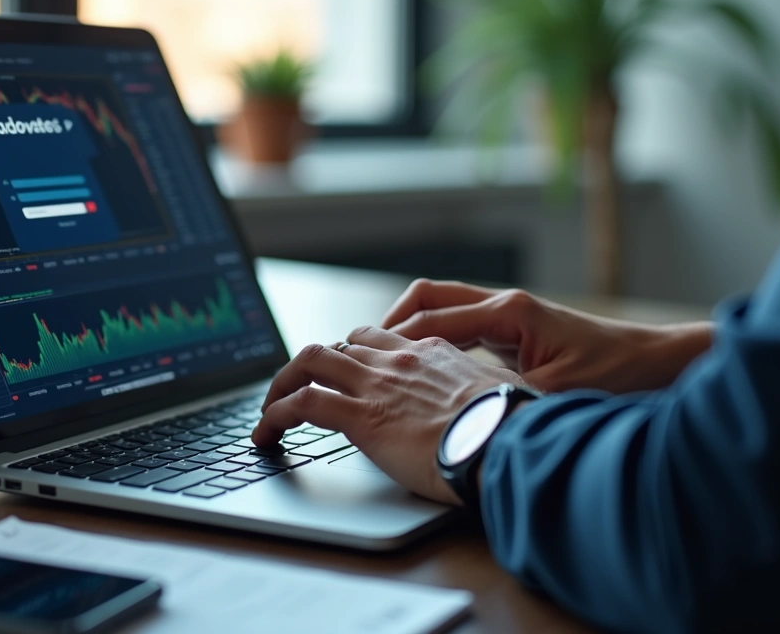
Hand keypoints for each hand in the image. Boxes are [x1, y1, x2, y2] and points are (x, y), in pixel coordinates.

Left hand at [253, 326, 525, 504]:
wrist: (508, 439)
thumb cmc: (514, 427)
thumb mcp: (503, 396)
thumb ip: (485, 394)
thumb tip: (493, 406)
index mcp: (434, 353)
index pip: (382, 340)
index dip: (358, 354)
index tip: (348, 372)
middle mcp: (400, 359)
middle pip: (341, 344)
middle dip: (314, 363)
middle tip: (300, 387)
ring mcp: (377, 384)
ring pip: (311, 361)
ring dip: (283, 382)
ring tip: (270, 409)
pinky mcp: (361, 416)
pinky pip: (301, 403)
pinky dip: (274, 415)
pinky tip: (264, 434)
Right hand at [382, 279, 712, 393]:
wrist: (656, 363)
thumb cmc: (615, 374)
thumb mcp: (553, 393)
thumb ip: (502, 397)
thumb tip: (456, 412)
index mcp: (508, 312)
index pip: (433, 318)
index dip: (394, 341)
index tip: (361, 359)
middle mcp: (504, 306)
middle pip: (429, 298)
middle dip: (391, 322)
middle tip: (359, 351)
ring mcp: (509, 316)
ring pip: (443, 309)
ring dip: (410, 328)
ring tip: (380, 359)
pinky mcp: (515, 332)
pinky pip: (460, 327)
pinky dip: (433, 341)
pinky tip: (421, 370)